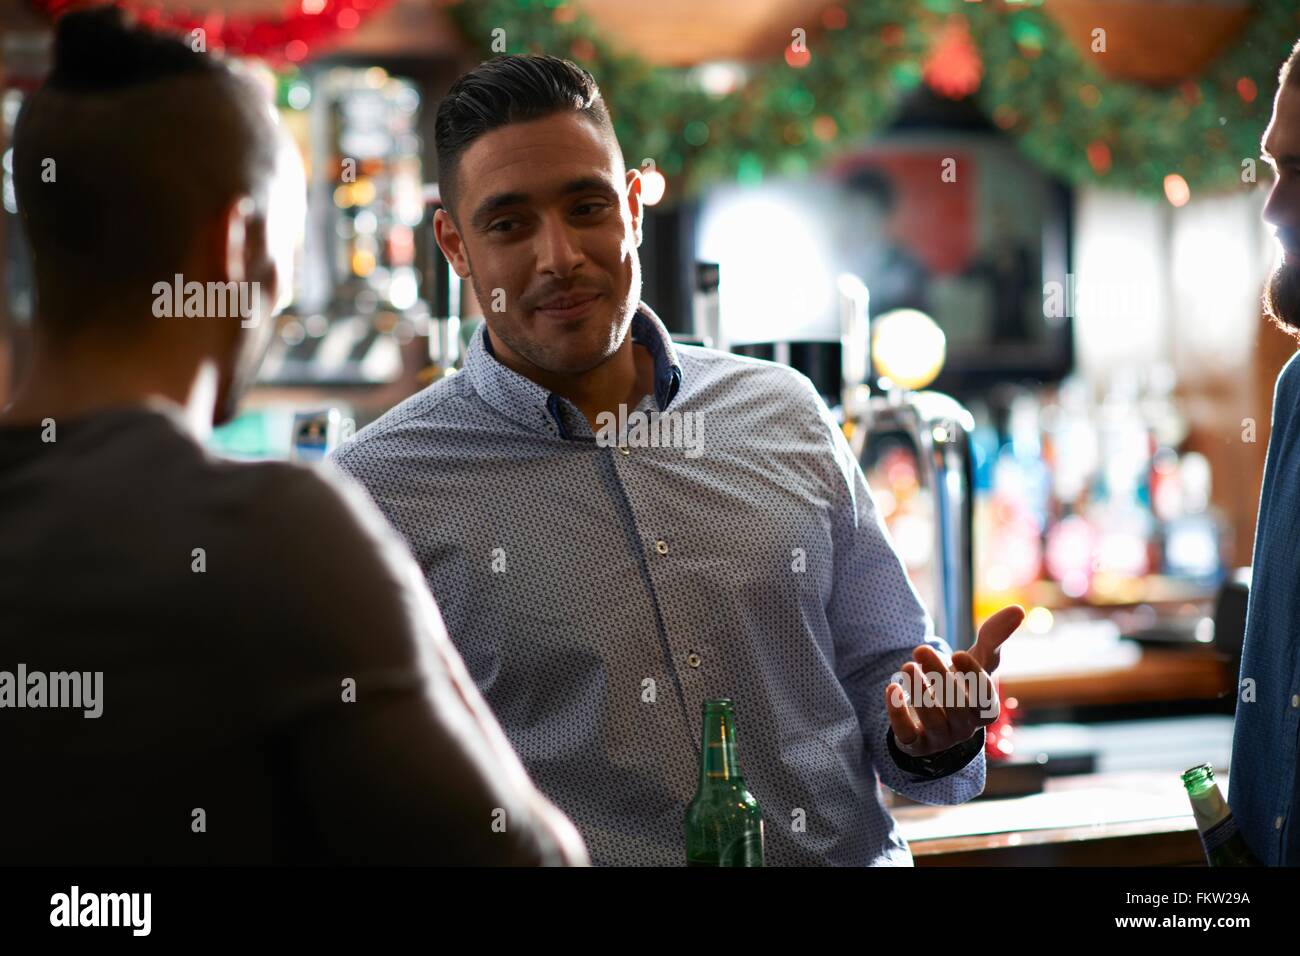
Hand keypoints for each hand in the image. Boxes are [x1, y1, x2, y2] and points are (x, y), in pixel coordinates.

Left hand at [884, 605, 1025, 757]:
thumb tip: (1018, 609)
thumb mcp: (979, 662)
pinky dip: (898, 713)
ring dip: (919, 692)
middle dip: (939, 677)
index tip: (958, 652)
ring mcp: (940, 738)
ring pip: (932, 720)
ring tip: (906, 666)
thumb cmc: (963, 684)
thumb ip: (994, 638)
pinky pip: (907, 735)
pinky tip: (892, 689)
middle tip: (920, 649)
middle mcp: (965, 727)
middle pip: (957, 706)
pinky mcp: (915, 744)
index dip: (973, 676)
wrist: (936, 717)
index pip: (985, 697)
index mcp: (985, 708)